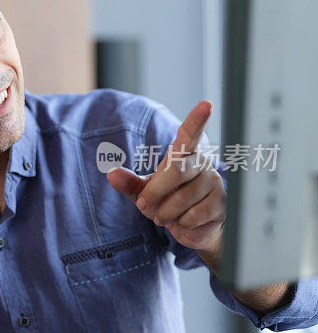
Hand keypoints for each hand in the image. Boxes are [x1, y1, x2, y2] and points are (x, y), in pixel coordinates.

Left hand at [107, 101, 224, 254]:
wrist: (190, 227)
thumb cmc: (166, 202)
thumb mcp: (143, 192)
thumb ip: (129, 183)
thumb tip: (111, 174)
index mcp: (181, 155)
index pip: (189, 134)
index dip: (197, 120)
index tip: (206, 105)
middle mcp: (200, 163)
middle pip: (176, 172)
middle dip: (155, 193)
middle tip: (145, 206)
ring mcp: (214, 182)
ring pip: (184, 198)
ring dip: (166, 212)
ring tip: (165, 215)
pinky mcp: (221, 203)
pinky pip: (194, 214)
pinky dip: (181, 222)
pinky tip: (184, 220)